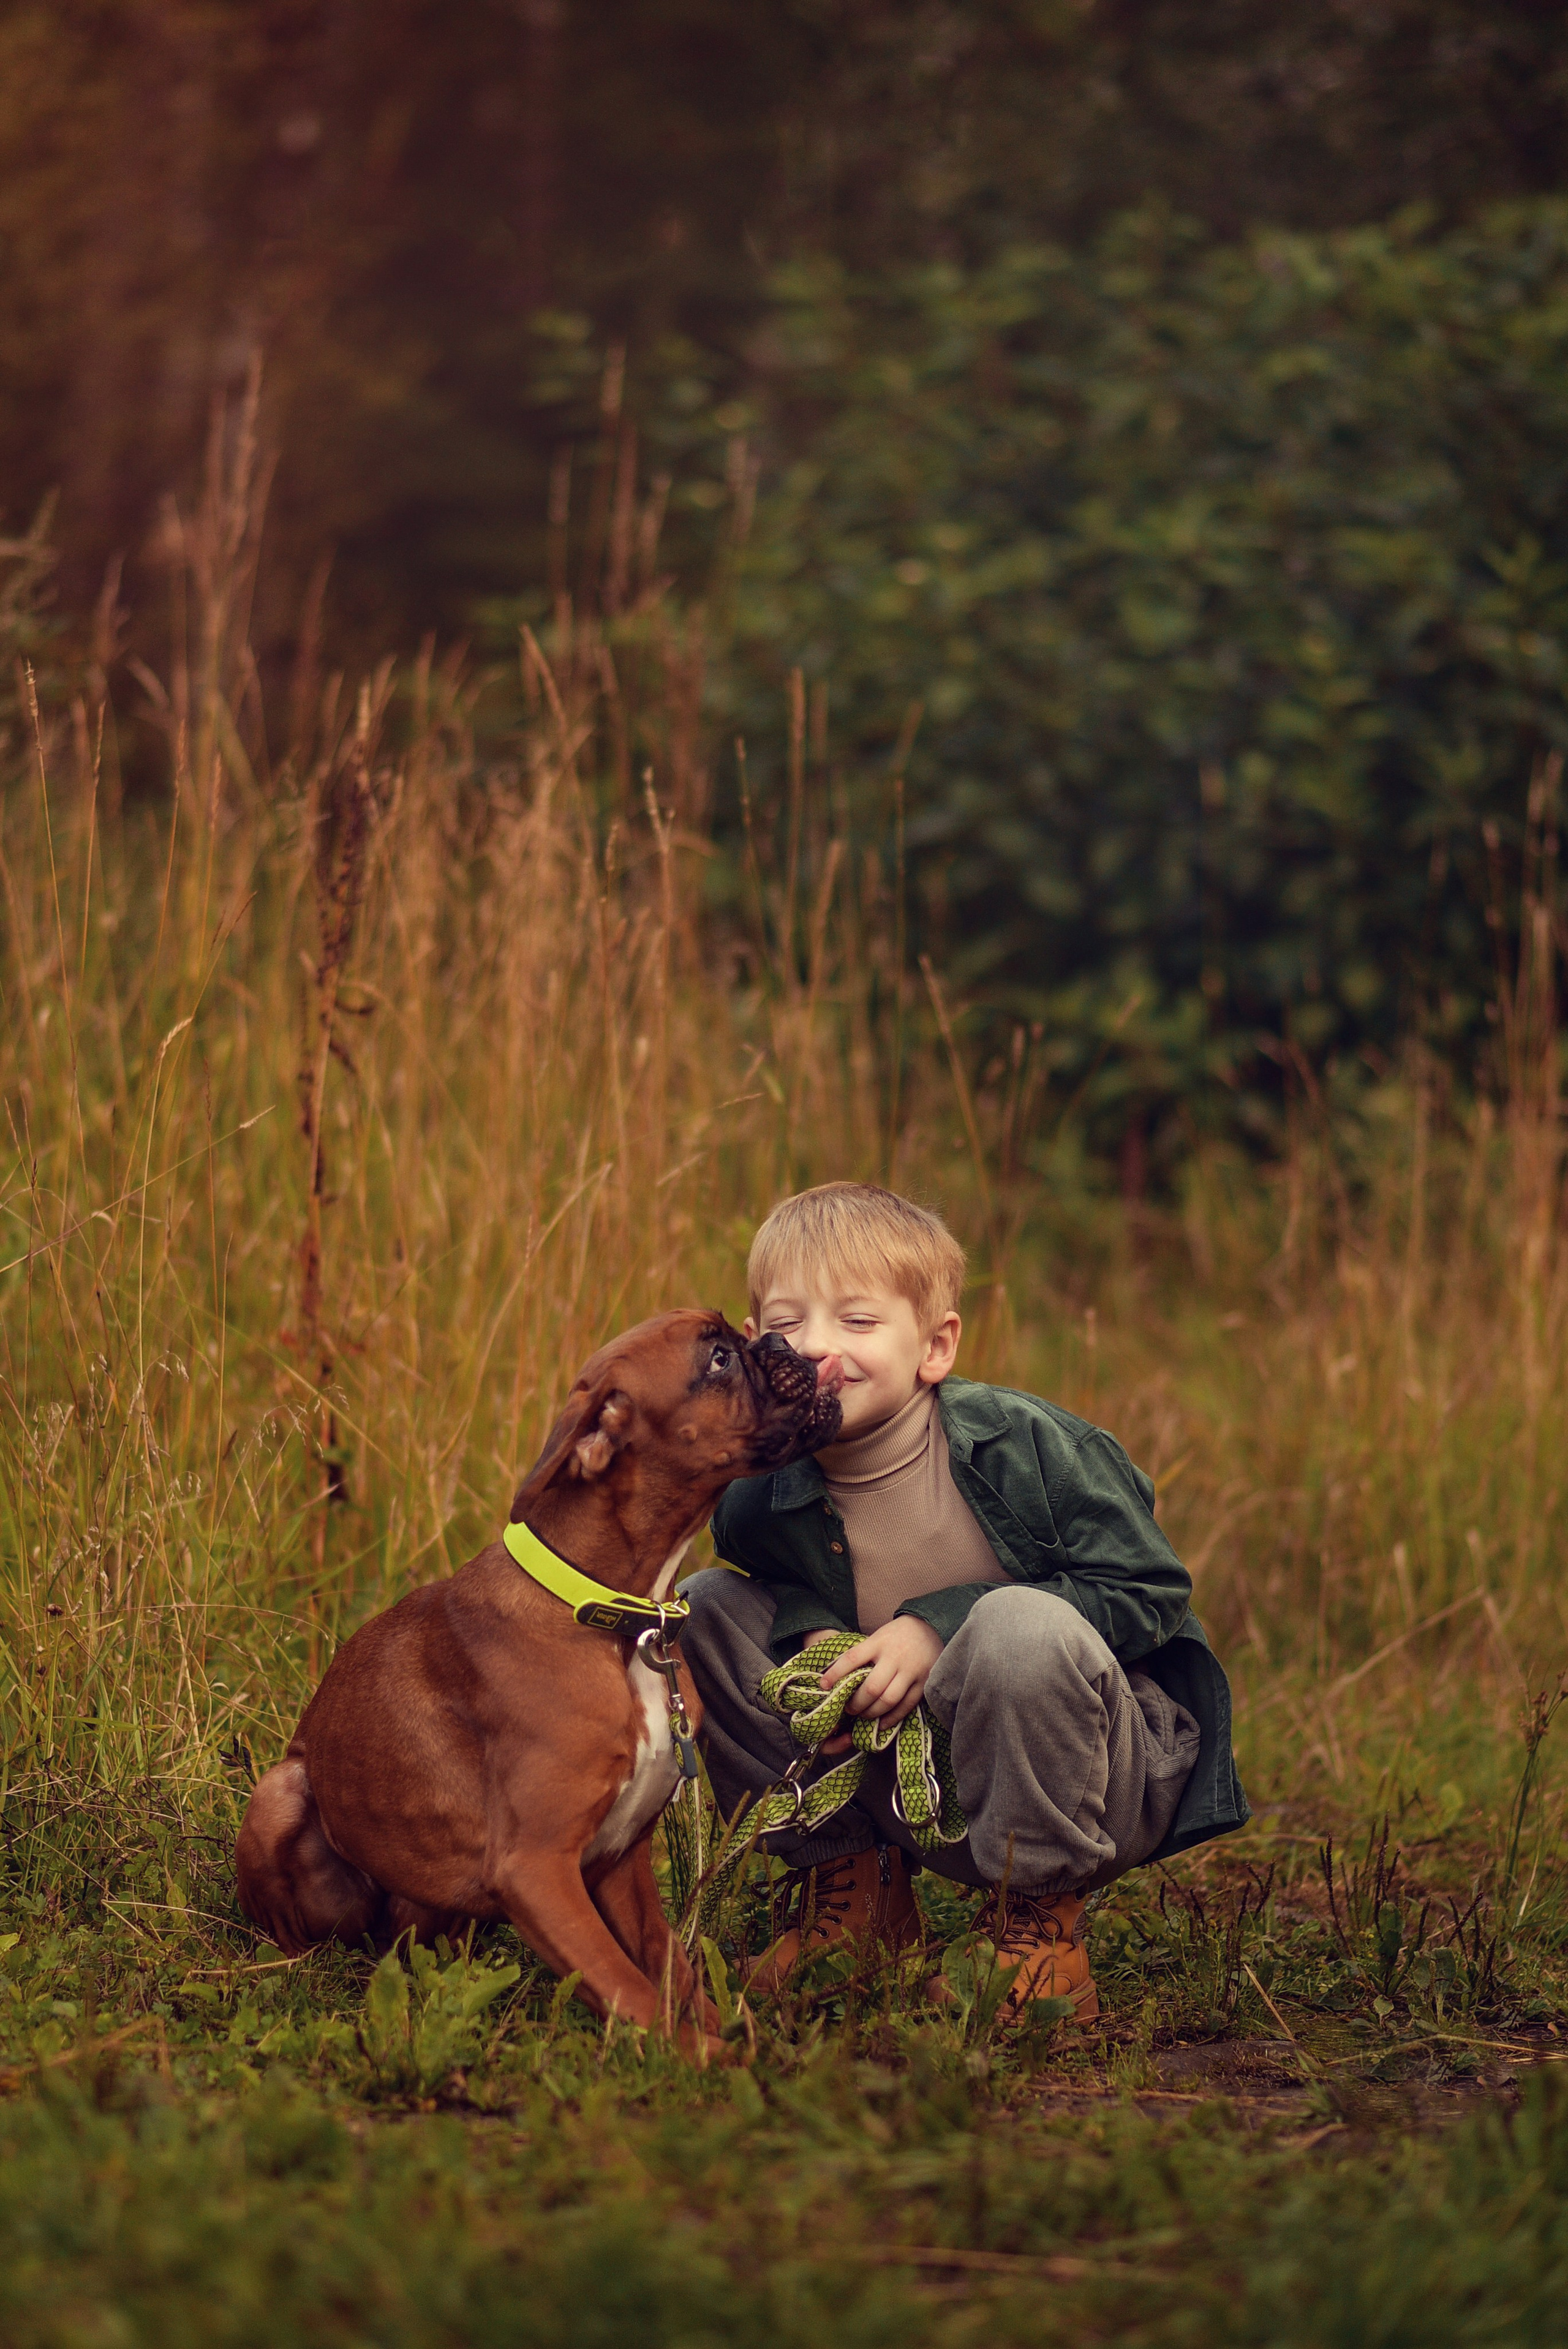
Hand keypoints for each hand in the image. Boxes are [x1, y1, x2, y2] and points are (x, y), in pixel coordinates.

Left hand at [815, 1617, 942, 1752]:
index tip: (823, 1686)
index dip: (835, 1674)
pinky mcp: (924, 1681)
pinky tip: (882, 1723)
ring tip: (863, 1715)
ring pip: (888, 1699)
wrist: (928, 1626)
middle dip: (856, 1703)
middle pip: (872, 1687)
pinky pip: (907, 1705)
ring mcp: (910, 1670)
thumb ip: (862, 1654)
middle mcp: (894, 1657)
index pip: (852, 1658)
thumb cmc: (896, 1635)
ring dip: (872, 1712)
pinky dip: (893, 1717)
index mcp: (878, 1643)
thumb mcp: (877, 1637)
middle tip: (848, 1708)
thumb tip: (836, 1675)